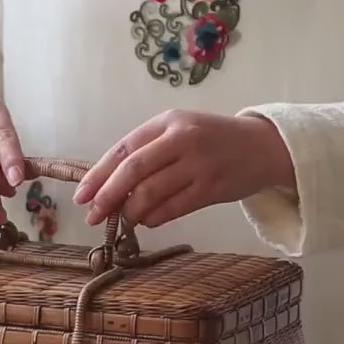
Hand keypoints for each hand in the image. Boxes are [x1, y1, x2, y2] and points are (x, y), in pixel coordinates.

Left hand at [73, 110, 294, 228]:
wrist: (263, 146)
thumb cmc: (212, 140)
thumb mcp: (179, 131)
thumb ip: (147, 151)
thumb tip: (107, 186)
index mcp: (167, 122)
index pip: (123, 149)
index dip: (98, 175)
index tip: (81, 196)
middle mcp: (182, 139)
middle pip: (133, 171)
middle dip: (107, 196)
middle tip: (93, 216)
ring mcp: (198, 164)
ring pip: (151, 193)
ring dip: (130, 212)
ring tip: (123, 221)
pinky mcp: (212, 187)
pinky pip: (173, 208)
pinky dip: (154, 218)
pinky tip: (147, 222)